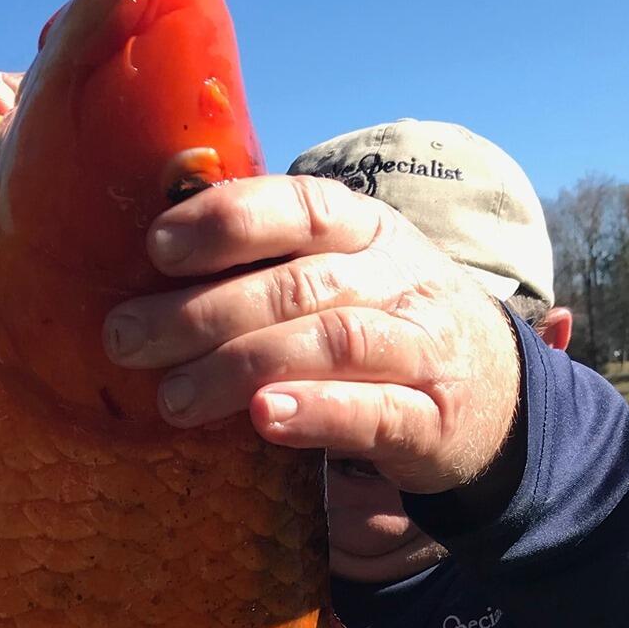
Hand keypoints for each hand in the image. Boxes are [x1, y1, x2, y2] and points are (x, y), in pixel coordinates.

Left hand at [102, 175, 525, 492]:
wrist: (502, 400)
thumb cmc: (389, 326)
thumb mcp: (348, 273)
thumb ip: (276, 261)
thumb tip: (152, 259)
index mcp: (371, 231)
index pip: (303, 207)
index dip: (230, 220)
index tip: (157, 247)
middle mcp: (402, 280)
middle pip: (301, 284)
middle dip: (203, 312)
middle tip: (126, 341)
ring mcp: (425, 349)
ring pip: (333, 341)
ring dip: (243, 366)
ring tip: (174, 398)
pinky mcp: (435, 420)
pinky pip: (376, 411)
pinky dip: (318, 412)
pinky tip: (265, 418)